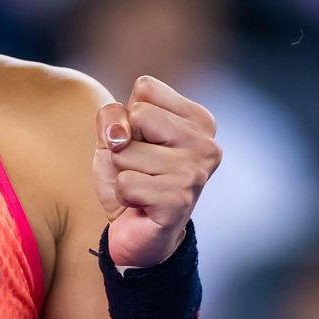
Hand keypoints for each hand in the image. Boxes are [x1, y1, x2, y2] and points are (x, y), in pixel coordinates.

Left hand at [93, 74, 221, 268]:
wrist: (137, 231)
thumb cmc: (130, 175)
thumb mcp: (113, 135)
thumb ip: (112, 116)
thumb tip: (120, 135)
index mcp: (198, 119)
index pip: (146, 87)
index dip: (129, 116)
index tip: (143, 142)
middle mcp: (206, 144)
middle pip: (137, 115)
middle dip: (124, 144)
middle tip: (140, 168)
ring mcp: (195, 173)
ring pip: (126, 151)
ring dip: (122, 172)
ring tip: (141, 187)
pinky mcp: (178, 202)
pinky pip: (126, 183)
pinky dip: (123, 195)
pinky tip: (141, 204)